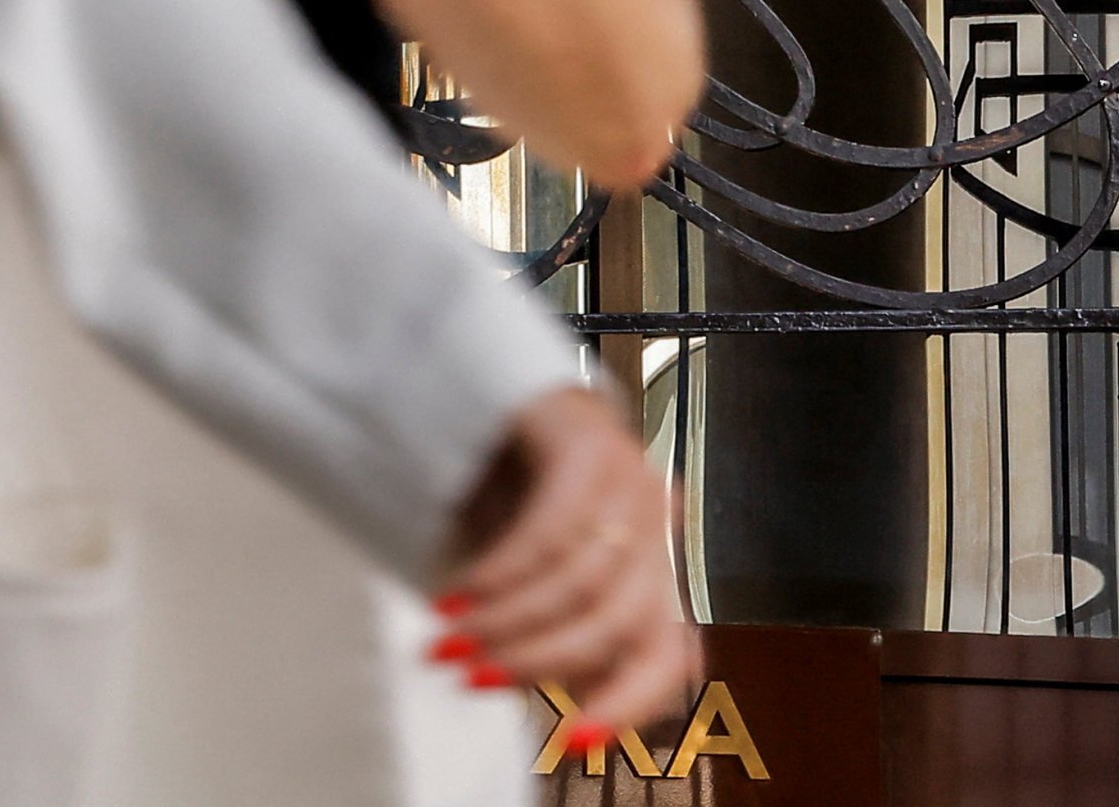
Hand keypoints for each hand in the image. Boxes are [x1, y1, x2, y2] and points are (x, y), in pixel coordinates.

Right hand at [428, 387, 698, 754]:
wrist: (493, 377)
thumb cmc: (514, 478)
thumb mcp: (536, 566)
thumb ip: (553, 622)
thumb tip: (545, 692)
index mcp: (653, 565)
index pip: (669, 655)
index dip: (627, 705)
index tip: (575, 742)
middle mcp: (654, 524)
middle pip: (617, 623)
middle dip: (537, 661)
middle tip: (472, 676)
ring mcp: (628, 480)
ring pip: (580, 581)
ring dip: (505, 621)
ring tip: (448, 635)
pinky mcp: (590, 444)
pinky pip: (549, 528)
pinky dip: (499, 571)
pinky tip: (460, 590)